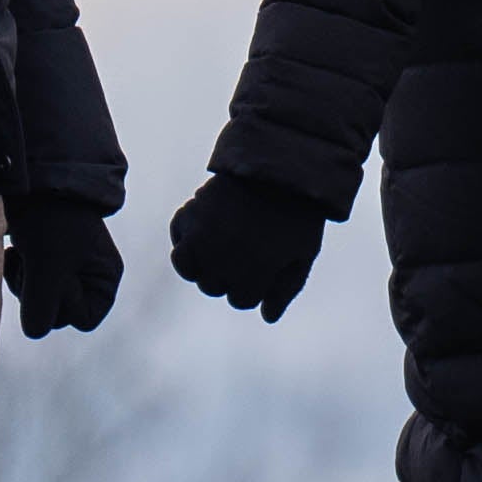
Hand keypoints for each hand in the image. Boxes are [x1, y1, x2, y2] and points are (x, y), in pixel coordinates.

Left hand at [6, 196, 122, 338]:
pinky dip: (17, 271)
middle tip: (32, 264)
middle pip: (58, 312)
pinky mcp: (42, 258)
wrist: (31, 179)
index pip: (83, 319)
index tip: (55, 276)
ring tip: (22, 254)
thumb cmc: (50, 219)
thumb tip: (34, 332)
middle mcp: (88, 276)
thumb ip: (42, 304)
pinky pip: (27, 284)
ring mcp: (64, 268)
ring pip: (39, 300)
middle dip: (38, 292)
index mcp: (104, 278)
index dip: (63, 303)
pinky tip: (15, 252)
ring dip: (24, 282)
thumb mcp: (48, 264)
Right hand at [169, 173, 326, 320]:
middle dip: (229, 275)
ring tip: (220, 246)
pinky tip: (204, 231)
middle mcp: (223, 260)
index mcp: (254, 274)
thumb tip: (267, 317)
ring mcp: (203, 237)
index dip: (255, 286)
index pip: (241, 300)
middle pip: (213, 287)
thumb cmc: (299, 212)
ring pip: (188, 268)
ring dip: (202, 262)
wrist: (281, 164)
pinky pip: (177, 238)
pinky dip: (185, 239)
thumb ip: (287, 289)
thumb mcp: (304, 252)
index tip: (265, 266)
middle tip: (244, 251)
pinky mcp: (190, 214)